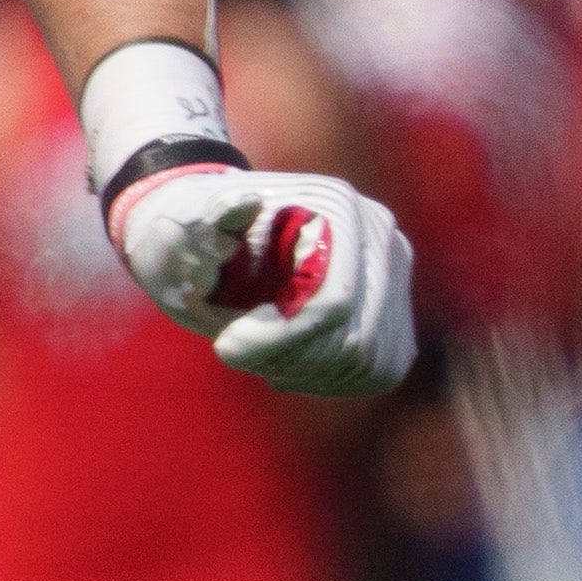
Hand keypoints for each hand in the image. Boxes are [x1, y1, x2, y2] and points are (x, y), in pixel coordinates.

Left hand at [102, 149, 417, 397]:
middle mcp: (377, 232)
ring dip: (304, 370)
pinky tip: (286, 358)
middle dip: (288, 357)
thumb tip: (245, 203)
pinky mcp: (394, 307)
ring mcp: (393, 270)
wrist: (214, 238)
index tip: (226, 346)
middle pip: (356, 339)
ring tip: (257, 349)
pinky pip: (379, 368)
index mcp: (334, 203)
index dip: (281, 339)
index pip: (334, 300)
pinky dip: (327, 377)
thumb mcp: (187, 237)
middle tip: (236, 346)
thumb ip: (213, 231)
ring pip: (369, 360)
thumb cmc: (195, 238)